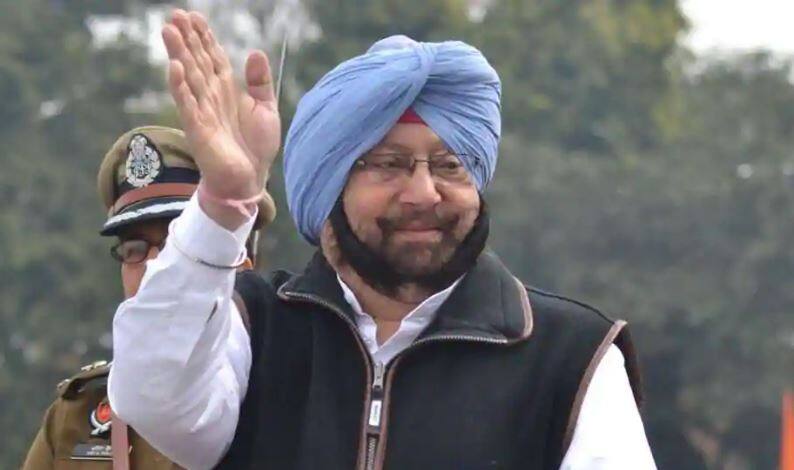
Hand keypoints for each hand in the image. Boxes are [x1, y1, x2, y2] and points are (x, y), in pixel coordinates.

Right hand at [162, 10, 280, 226]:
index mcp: (226, 89)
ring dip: (178, 54)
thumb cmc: (256, 146)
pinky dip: (181, 87)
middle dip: (186, 38)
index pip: (212, 56)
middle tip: (174, 14)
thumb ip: (260, 81)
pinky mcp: (198, 130)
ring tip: (169, 30)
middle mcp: (211, 96)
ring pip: (188, 77)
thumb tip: (255, 51)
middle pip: (196, 61)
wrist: (250, 179)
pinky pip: (188, 105)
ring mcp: (202, 111)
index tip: (194, 15)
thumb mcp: (266, 108)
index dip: (204, 36)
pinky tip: (174, 68)